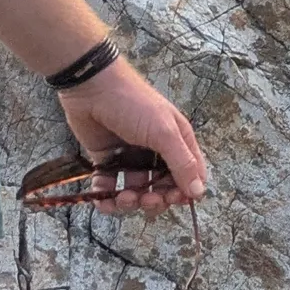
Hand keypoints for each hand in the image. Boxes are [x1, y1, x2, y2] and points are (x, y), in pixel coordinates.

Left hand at [55, 62, 209, 205]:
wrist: (91, 87)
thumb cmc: (134, 104)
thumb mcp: (164, 133)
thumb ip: (182, 164)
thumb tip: (198, 193)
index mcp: (177, 142)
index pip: (189, 176)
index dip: (183, 192)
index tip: (172, 199)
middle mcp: (156, 151)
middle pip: (162, 188)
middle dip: (155, 199)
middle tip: (144, 199)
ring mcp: (131, 157)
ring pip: (136, 191)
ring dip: (130, 201)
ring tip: (120, 198)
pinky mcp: (107, 160)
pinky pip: (110, 186)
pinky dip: (106, 197)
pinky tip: (102, 200)